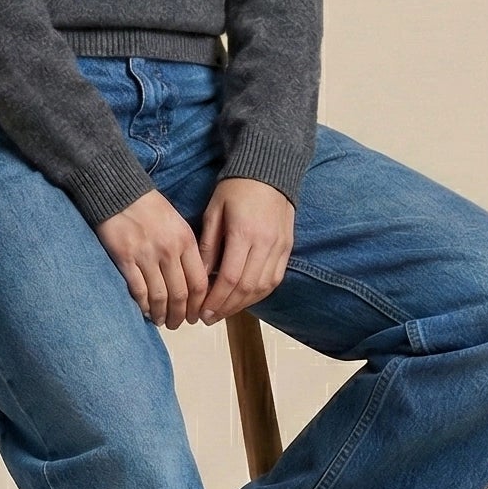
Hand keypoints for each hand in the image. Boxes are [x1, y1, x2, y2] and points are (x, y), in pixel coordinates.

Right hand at [94, 187, 210, 327]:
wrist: (118, 192)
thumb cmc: (148, 207)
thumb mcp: (177, 223)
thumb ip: (186, 249)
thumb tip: (193, 280)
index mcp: (185, 240)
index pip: (199, 282)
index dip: (199, 304)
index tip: (196, 314)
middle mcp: (169, 250)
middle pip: (181, 294)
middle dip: (181, 315)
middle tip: (179, 324)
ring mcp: (146, 255)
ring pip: (160, 296)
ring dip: (162, 314)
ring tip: (162, 322)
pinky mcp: (125, 258)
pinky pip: (138, 290)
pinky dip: (143, 305)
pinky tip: (145, 311)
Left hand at [195, 176, 294, 323]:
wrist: (269, 170)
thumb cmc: (235, 189)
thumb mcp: (214, 212)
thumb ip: (208, 245)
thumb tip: (200, 276)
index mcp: (244, 233)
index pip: (231, 278)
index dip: (216, 299)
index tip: (202, 311)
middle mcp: (266, 243)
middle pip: (247, 287)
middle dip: (227, 307)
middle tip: (209, 318)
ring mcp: (280, 246)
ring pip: (263, 287)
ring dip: (243, 304)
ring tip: (224, 312)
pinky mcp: (288, 247)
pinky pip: (275, 279)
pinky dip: (259, 293)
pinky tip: (244, 299)